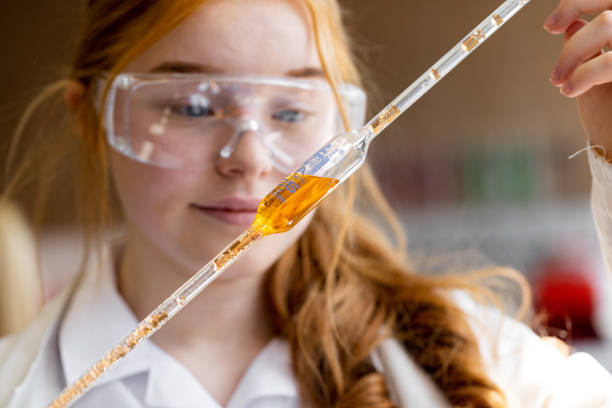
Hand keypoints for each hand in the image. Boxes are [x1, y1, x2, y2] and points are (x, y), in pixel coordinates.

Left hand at [545, 0, 611, 157]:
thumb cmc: (611, 119)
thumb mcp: (598, 78)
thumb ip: (591, 47)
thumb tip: (571, 23)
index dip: (578, 2)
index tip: (550, 25)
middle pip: (609, 8)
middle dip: (574, 21)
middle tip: (553, 42)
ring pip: (607, 25)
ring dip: (573, 52)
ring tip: (562, 83)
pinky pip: (610, 61)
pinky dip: (584, 72)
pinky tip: (571, 90)